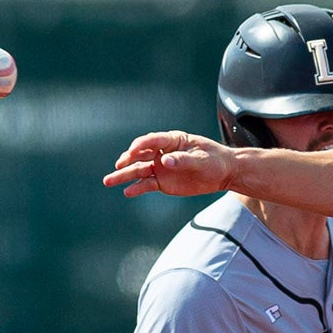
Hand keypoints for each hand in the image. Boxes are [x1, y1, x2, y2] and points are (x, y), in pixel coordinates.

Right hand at [106, 131, 237, 197]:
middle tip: (118, 165)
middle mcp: (161, 153)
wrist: (224, 173)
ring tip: (108, 181)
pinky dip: (137, 188)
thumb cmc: (215, 160)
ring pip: (138, 171)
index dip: (141, 145)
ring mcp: (160, 168)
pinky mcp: (162, 182)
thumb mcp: (202, 159)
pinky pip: (146, 185)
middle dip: (127, 160)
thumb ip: (183, 160)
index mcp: (172, 140)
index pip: (152, 140)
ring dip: (123, 175)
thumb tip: (164, 161)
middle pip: (140, 155)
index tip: (132, 151)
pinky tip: (127, 191)